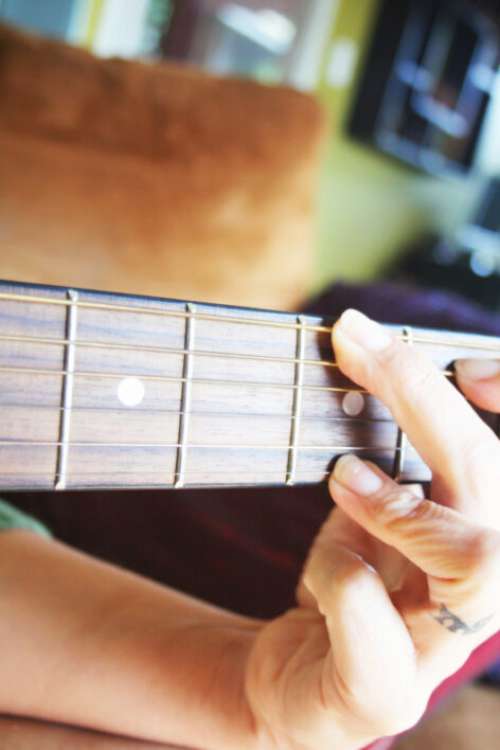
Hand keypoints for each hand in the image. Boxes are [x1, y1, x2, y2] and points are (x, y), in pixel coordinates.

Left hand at [245, 310, 499, 749]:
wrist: (290, 676)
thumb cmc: (343, 584)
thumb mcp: (368, 510)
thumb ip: (386, 458)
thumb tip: (370, 364)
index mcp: (480, 537)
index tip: (467, 364)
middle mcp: (482, 594)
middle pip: (495, 489)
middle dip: (427, 403)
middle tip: (361, 343)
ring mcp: (438, 649)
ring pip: (478, 563)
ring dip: (404, 503)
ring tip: (343, 472)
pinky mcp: (383, 693)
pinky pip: (383, 643)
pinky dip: (346, 582)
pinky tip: (319, 573)